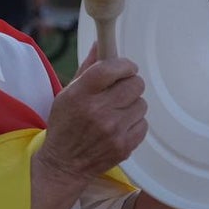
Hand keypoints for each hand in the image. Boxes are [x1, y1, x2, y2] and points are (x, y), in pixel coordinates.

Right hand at [36, 57, 147, 183]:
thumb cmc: (65, 126)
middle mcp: (98, 111)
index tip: (126, 67)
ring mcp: (113, 130)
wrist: (64, 164)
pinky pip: (143, 124)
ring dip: (132, 105)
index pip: (112, 68)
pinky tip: (120, 127)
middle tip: (121, 90)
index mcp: (81, 94)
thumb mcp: (67, 94)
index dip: (124, 64)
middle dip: (130, 84)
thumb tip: (100, 44)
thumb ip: (87, 69)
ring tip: (117, 112)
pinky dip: (134, 123)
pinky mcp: (124, 146)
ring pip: (141, 104)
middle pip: (134, 84)